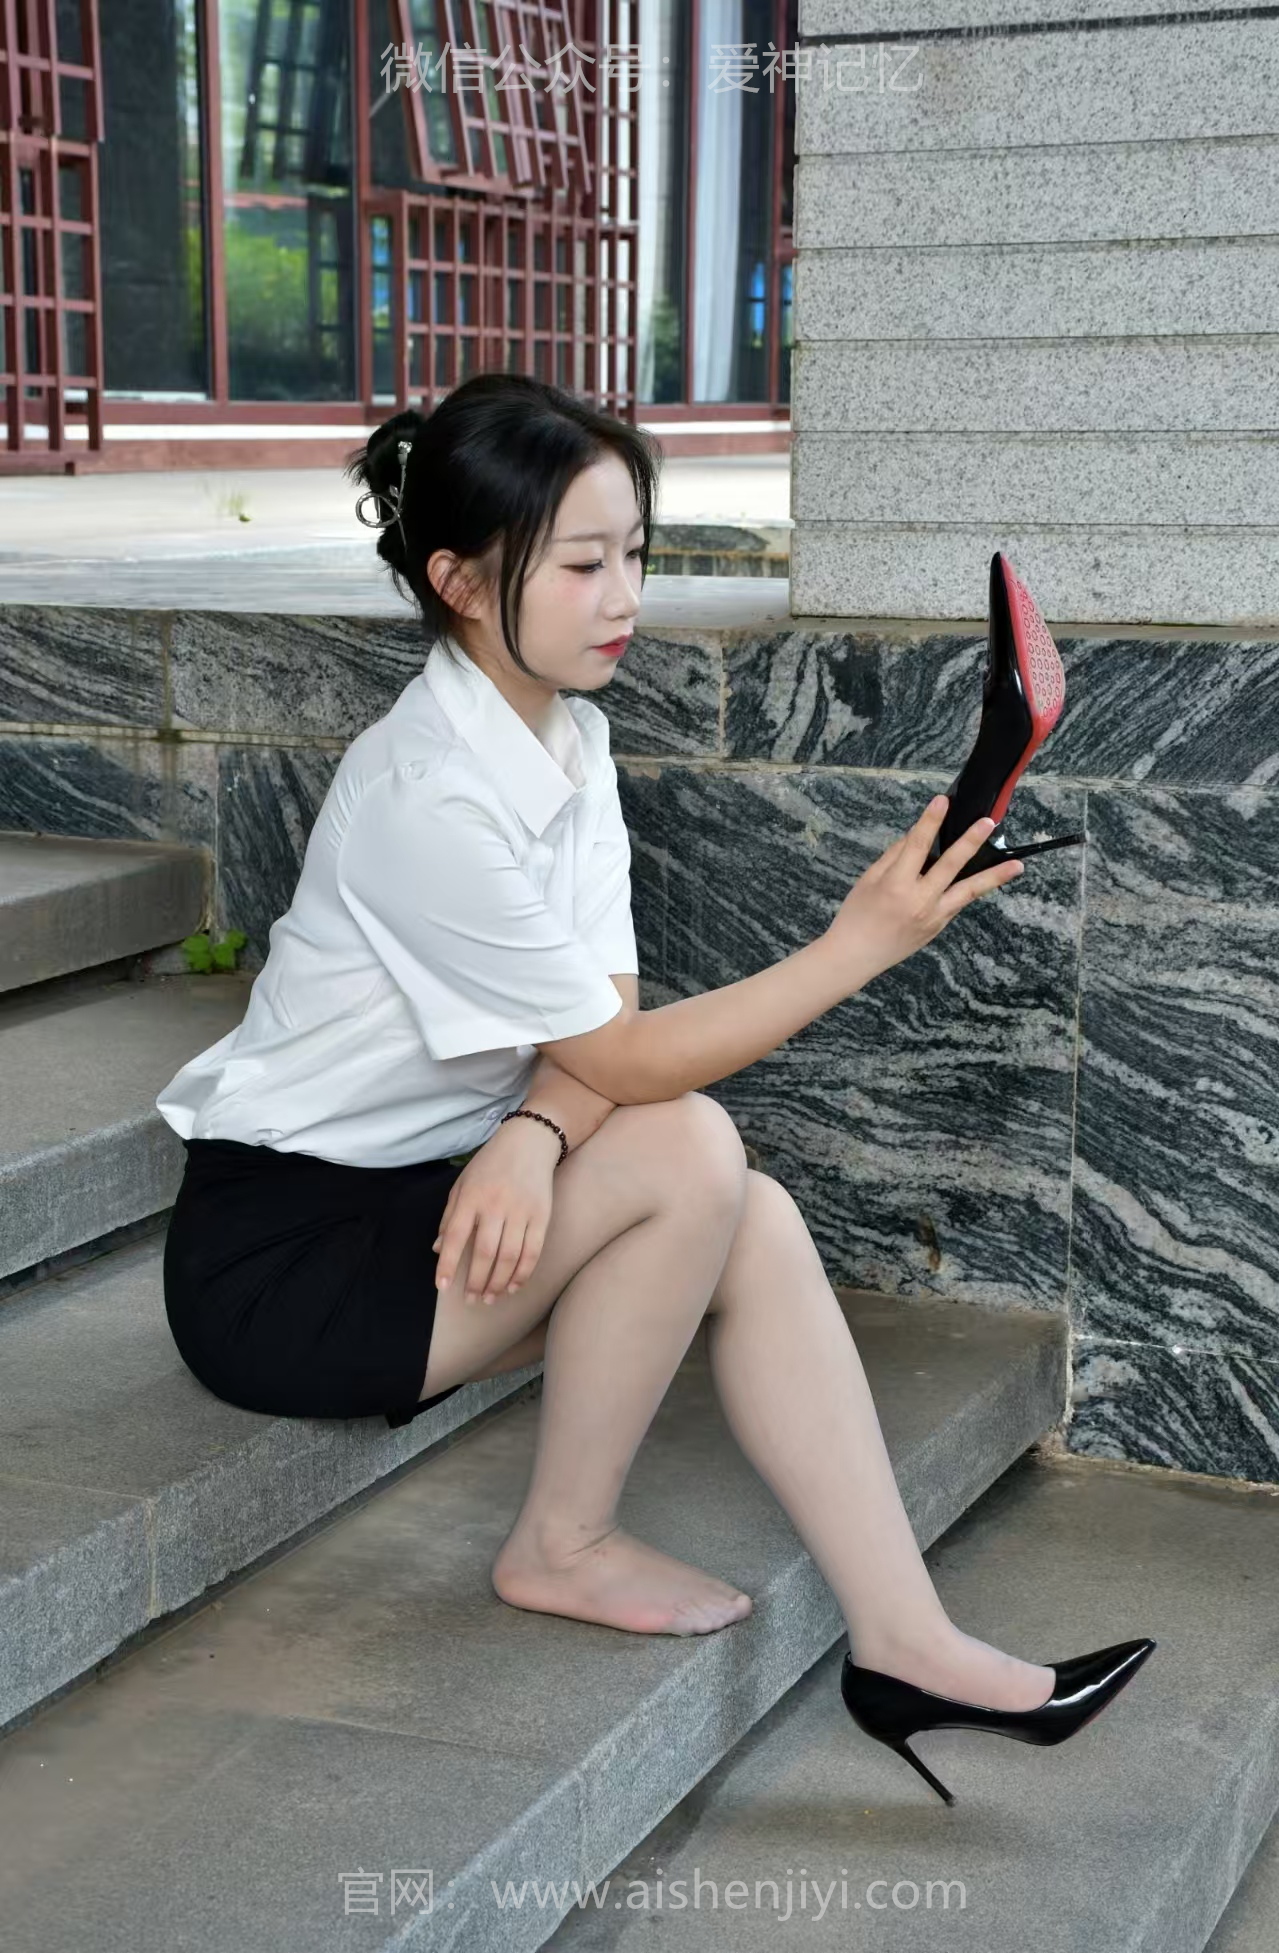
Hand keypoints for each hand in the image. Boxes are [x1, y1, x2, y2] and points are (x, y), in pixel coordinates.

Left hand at [431, 1116, 556, 1305]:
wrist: (529, 1142)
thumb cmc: (490, 1165)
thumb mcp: (462, 1184)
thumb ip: (449, 1216)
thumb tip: (438, 1249)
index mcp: (470, 1197)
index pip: (454, 1236)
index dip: (447, 1264)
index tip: (443, 1286)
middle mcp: (495, 1205)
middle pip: (484, 1253)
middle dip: (476, 1282)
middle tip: (471, 1299)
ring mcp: (520, 1211)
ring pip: (509, 1257)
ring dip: (498, 1283)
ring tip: (490, 1298)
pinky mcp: (541, 1216)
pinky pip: (532, 1252)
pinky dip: (522, 1273)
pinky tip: (513, 1286)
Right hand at [823, 794, 1023, 987]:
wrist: (857, 955)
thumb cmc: (857, 914)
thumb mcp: (869, 879)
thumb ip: (895, 856)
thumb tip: (917, 835)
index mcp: (896, 884)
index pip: (917, 845)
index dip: (930, 821)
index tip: (942, 801)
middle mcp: (920, 900)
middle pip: (951, 865)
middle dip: (971, 841)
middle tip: (988, 823)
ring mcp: (934, 915)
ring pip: (969, 891)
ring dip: (994, 877)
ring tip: (1017, 865)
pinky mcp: (940, 926)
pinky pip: (960, 902)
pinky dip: (974, 889)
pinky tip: (990, 877)